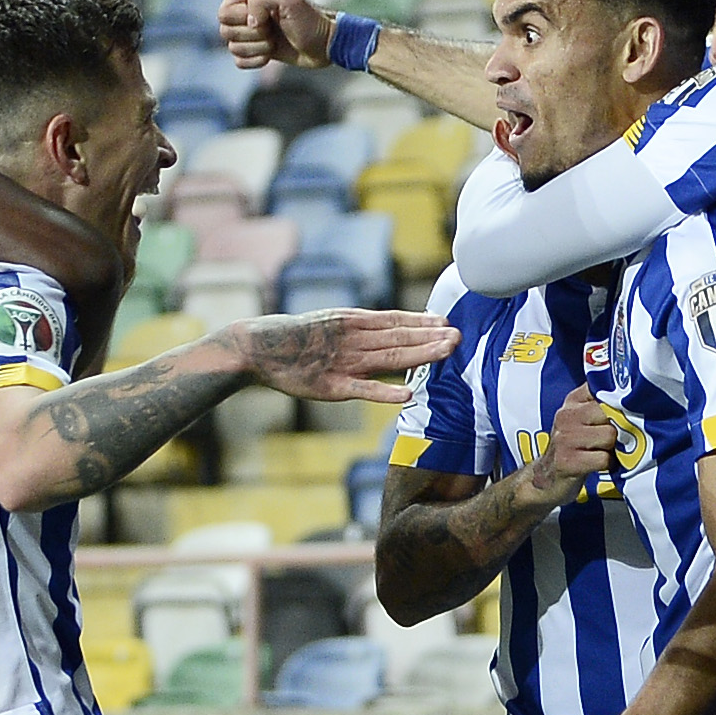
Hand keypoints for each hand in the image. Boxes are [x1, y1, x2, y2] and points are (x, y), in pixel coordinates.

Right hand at [220, 0, 336, 69]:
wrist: (323, 45)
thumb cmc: (310, 21)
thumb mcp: (289, 0)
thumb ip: (261, 0)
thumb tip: (249, 21)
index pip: (224, 12)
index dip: (245, 20)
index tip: (269, 18)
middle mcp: (243, 4)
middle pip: (224, 30)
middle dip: (252, 36)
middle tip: (273, 30)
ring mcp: (247, 26)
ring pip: (231, 46)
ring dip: (257, 48)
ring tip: (275, 40)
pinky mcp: (251, 47)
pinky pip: (238, 60)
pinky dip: (256, 60)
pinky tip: (272, 54)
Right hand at [231, 307, 457, 403]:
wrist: (256, 349)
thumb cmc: (291, 341)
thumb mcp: (326, 326)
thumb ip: (354, 331)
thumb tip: (381, 331)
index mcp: (350, 323)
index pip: (393, 320)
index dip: (420, 321)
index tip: (445, 321)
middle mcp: (351, 339)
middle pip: (398, 337)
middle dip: (430, 336)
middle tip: (459, 335)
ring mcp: (342, 362)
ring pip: (388, 357)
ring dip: (420, 354)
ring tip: (447, 351)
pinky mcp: (330, 386)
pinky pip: (362, 389)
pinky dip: (385, 392)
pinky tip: (408, 393)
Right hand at [537, 384, 618, 489]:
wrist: (547, 477)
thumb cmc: (574, 445)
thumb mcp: (582, 417)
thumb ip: (601, 402)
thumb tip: (635, 393)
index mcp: (573, 400)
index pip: (602, 387)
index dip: (620, 399)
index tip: (626, 407)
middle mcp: (566, 416)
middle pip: (610, 413)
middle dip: (619, 427)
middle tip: (617, 437)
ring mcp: (565, 439)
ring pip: (609, 436)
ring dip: (613, 447)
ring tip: (605, 451)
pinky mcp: (568, 461)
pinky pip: (603, 459)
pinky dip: (608, 464)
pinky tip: (600, 464)